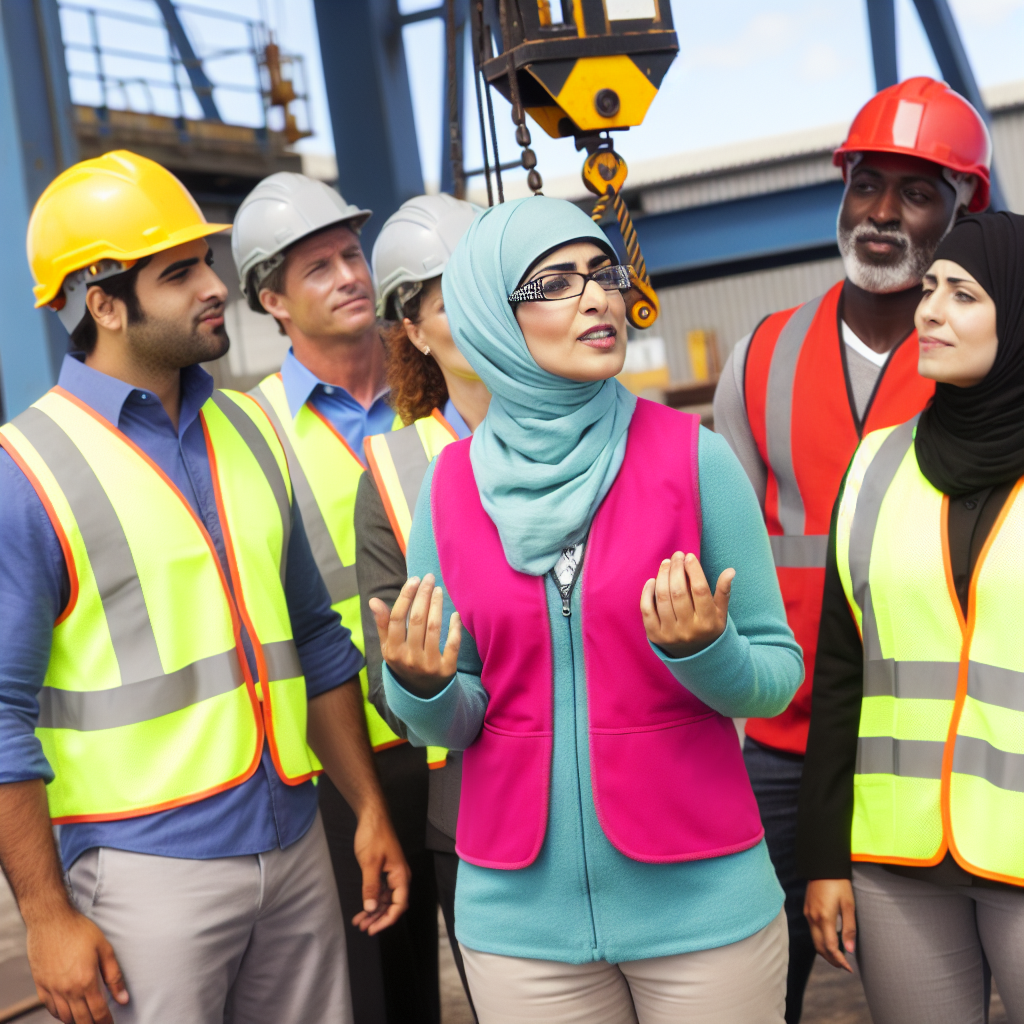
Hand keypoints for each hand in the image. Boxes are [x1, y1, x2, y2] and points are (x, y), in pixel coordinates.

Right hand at [25, 904, 127, 1022]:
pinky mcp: (41, 984)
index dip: (106, 1022)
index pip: (98, 1012)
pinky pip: (50, 1008)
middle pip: (81, 1019)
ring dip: (76, 1022)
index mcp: (85, 981)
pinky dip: (59, 1015)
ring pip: (64, 1017)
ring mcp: (52, 988)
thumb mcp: (104, 948)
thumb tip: (123, 998)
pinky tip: (66, 1013)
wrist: (51, 920)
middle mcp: (67, 989)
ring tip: (86, 1021)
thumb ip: (114, 975)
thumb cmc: (79, 930)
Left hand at [350, 807, 410, 935]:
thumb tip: (371, 909)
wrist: (372, 817)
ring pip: (386, 899)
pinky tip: (362, 908)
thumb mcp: (370, 863)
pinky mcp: (384, 871)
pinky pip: (380, 891)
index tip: (372, 929)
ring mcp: (392, 874)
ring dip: (374, 911)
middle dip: (379, 918)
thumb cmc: (374, 837)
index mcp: (401, 876)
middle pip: (393, 905)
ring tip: (359, 922)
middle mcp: (399, 877)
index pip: (399, 905)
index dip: (387, 920)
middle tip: (362, 928)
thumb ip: (371, 886)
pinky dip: (372, 900)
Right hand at [369, 575, 460, 696]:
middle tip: (429, 578)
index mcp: (393, 651)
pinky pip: (452, 644)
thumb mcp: (389, 647)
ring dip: (437, 606)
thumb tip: (374, 600)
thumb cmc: (404, 662)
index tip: (414, 580)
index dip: (406, 596)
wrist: (421, 694)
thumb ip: (383, 624)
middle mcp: (409, 658)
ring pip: (434, 628)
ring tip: (439, 590)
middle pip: (417, 620)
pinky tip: (455, 614)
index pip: (397, 618)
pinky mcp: (447, 669)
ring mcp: (428, 664)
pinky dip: (454, 628)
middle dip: (423, 595)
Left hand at [640, 551, 733, 657]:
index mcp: (708, 622)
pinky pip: (647, 610)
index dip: (694, 571)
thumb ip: (724, 592)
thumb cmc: (708, 629)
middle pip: (679, 592)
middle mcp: (688, 629)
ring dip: (663, 576)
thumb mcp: (720, 614)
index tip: (689, 556)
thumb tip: (730, 571)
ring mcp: (670, 633)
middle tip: (677, 555)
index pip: (700, 591)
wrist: (694, 658)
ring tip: (666, 563)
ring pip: (663, 598)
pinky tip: (653, 580)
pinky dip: (647, 593)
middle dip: (676, 569)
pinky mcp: (655, 636)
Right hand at [804, 878, 856, 971]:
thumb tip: (850, 950)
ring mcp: (808, 914)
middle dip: (831, 960)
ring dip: (825, 952)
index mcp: (824, 918)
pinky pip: (812, 931)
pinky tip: (830, 940)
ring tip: (839, 956)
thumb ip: (849, 929)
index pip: (830, 947)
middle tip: (844, 966)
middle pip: (819, 947)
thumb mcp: (849, 905)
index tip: (849, 968)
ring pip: (814, 940)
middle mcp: (813, 918)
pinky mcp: (807, 910)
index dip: (840, 961)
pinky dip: (821, 941)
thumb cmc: (839, 884)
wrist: (823, 867)